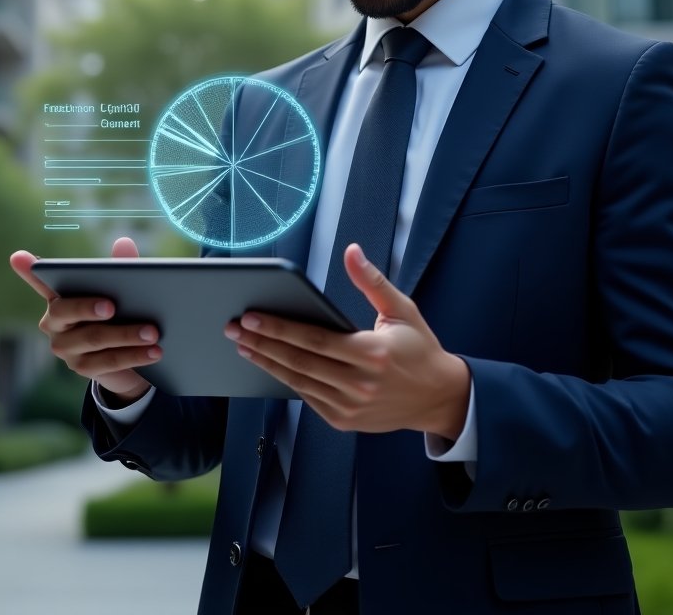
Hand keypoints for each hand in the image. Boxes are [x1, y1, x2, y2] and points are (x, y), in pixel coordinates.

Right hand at [9, 237, 159, 404]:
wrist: (130, 358)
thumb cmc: (121, 312)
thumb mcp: (124, 289)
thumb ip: (122, 266)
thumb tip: (124, 243)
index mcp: (60, 294)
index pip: (41, 280)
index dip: (29, 270)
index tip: (19, 256)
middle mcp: (53, 322)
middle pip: (66, 311)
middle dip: (88, 307)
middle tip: (113, 306)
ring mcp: (64, 347)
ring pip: (94, 338)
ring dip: (126, 335)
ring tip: (154, 331)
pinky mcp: (80, 368)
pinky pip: (108, 362)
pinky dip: (134, 355)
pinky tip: (155, 351)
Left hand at [225, 244, 470, 437]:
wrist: (438, 398)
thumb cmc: (419, 349)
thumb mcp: (402, 310)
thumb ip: (372, 281)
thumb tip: (352, 251)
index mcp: (373, 353)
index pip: (315, 339)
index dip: (280, 328)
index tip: (251, 316)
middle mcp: (360, 383)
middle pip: (300, 362)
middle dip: (263, 343)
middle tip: (234, 329)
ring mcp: (351, 406)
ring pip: (299, 382)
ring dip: (268, 363)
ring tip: (243, 346)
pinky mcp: (345, 420)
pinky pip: (308, 399)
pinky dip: (287, 381)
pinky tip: (269, 364)